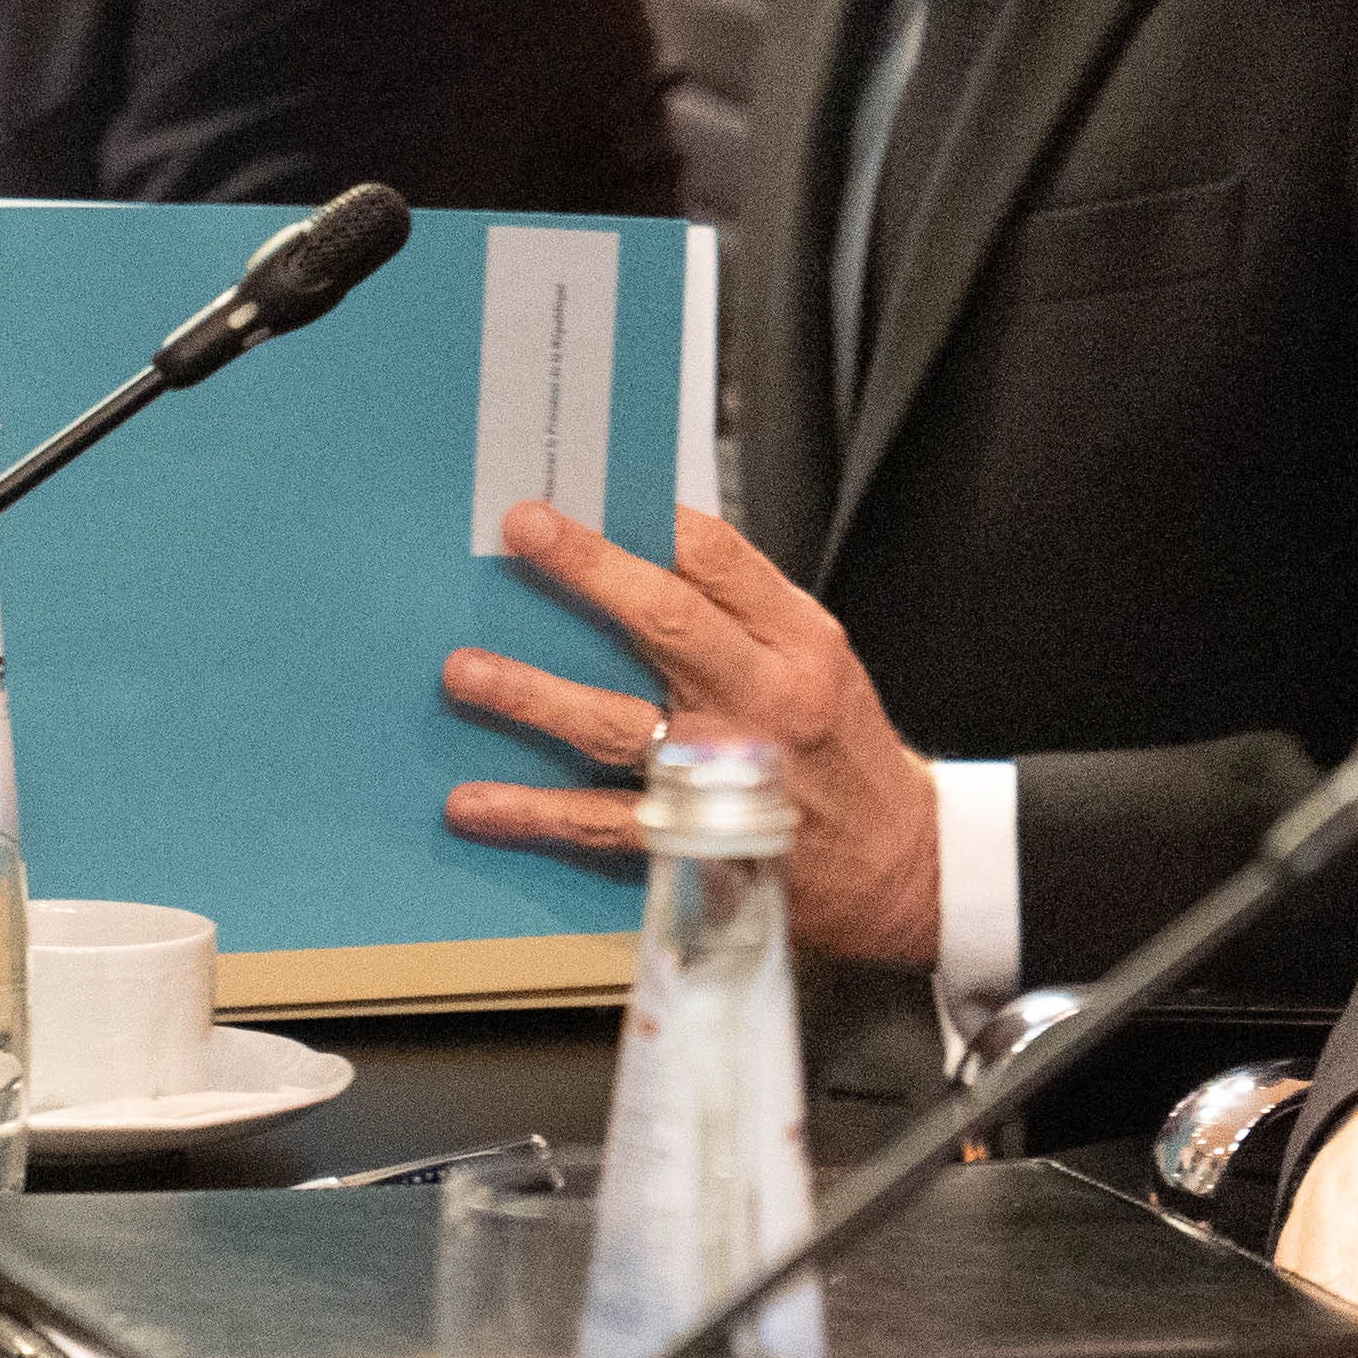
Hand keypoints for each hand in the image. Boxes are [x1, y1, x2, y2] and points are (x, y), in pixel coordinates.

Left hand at [439, 502, 944, 962]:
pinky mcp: (691, 841)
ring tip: (465, 670)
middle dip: (589, 571)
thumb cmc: (841, 746)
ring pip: (616, 725)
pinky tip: (473, 800)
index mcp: (798, 645)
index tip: (588, 492)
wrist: (892, 865)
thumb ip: (745, 606)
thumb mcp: (819, 656)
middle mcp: (761, 704)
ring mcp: (721, 776)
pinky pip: (598, 823)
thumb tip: (652, 543)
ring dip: (534, 695)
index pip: (721, 561)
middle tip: (523, 530)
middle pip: (668, 624)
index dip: (650, 521)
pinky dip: (532, 813)